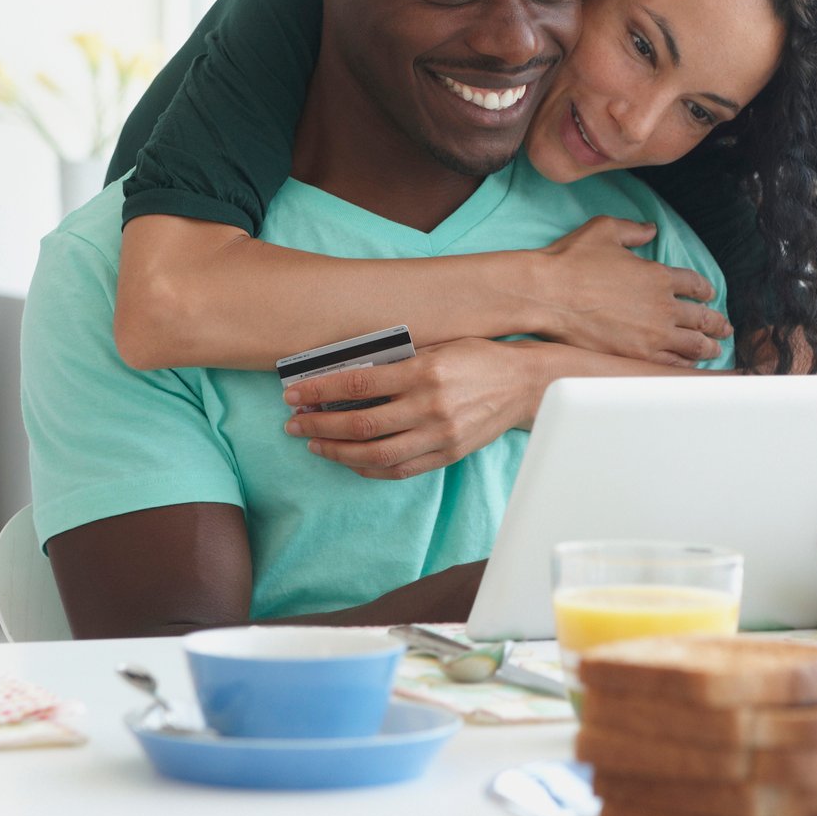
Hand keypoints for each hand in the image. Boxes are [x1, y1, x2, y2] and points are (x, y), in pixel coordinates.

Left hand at [283, 339, 541, 480]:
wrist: (523, 384)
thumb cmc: (477, 358)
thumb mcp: (438, 346)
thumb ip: (398, 360)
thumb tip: (347, 374)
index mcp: (424, 372)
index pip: (358, 382)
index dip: (320, 390)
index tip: (294, 394)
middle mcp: (430, 406)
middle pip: (361, 423)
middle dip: (320, 425)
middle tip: (293, 424)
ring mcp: (440, 434)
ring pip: (376, 454)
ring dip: (338, 451)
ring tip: (315, 444)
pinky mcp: (448, 454)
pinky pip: (400, 469)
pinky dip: (370, 469)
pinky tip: (351, 461)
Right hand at [537, 217, 730, 365]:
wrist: (548, 294)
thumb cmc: (572, 261)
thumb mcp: (605, 230)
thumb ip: (633, 230)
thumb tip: (649, 229)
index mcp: (658, 275)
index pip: (694, 284)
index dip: (705, 290)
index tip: (709, 295)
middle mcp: (662, 306)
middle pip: (702, 317)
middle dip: (717, 323)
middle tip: (724, 327)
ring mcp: (653, 334)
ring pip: (693, 344)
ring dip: (707, 346)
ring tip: (714, 350)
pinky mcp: (637, 355)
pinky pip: (672, 364)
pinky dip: (685, 365)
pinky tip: (689, 367)